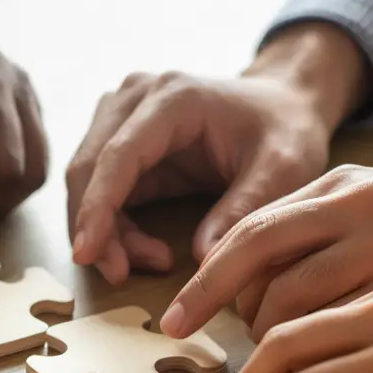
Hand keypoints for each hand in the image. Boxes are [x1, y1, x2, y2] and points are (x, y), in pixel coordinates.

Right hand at [67, 23, 368, 284]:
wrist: (284, 104)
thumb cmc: (286, 130)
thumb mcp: (282, 170)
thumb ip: (243, 210)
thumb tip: (203, 260)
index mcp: (174, 97)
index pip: (117, 155)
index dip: (97, 207)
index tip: (86, 254)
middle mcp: (137, 98)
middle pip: (89, 169)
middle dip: (97, 230)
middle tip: (122, 275)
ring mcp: (123, 116)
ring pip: (87, 183)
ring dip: (106, 233)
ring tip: (155, 261)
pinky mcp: (123, 141)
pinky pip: (101, 191)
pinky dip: (114, 228)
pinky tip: (149, 250)